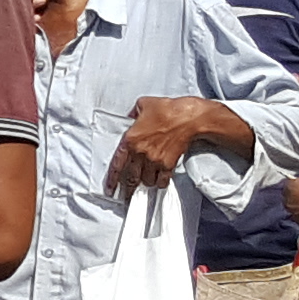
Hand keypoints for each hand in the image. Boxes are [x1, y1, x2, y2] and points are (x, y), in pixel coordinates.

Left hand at [106, 96, 245, 195]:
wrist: (188, 118)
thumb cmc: (167, 109)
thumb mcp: (143, 104)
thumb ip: (133, 113)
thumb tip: (131, 117)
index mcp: (131, 139)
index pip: (117, 163)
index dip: (112, 179)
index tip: (110, 189)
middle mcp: (141, 152)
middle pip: (131, 177)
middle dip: (129, 188)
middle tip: (127, 195)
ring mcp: (155, 160)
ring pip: (146, 180)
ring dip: (146, 183)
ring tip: (146, 182)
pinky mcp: (168, 164)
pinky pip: (162, 180)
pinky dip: (160, 183)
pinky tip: (159, 182)